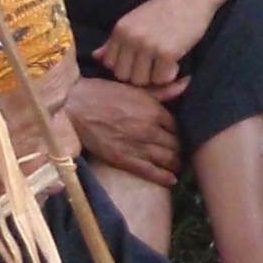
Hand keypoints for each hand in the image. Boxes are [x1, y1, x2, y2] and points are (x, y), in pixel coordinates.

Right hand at [64, 76, 184, 187]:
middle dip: (180, 149)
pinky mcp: (123, 159)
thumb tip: (187, 83)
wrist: (74, 106)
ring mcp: (137, 146)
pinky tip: (172, 180)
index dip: (181, 132)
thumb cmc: (104, 93)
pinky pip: (150, 171)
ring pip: (167, 159)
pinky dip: (164, 177)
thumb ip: (163, 91)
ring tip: (178, 165)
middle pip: (175, 144)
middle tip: (182, 153)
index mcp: (154, 111)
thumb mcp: (136, 88)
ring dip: (175, 164)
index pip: (178, 126)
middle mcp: (149, 130)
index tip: (182, 136)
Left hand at [96, 0, 213, 89]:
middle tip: (154, 67)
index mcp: (120, 30)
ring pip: (141, 81)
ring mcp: (147, 45)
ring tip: (165, 64)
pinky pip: (161, 78)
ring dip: (154, 77)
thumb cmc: (165, 8)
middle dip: (139, 75)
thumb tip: (95, 56)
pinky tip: (175, 63)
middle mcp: (130, 37)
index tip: (140, 63)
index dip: (125, 67)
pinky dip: (169, 75)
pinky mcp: (166, 52)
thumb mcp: (135, 21)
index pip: (109, 64)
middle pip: (123, 76)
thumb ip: (115, 41)